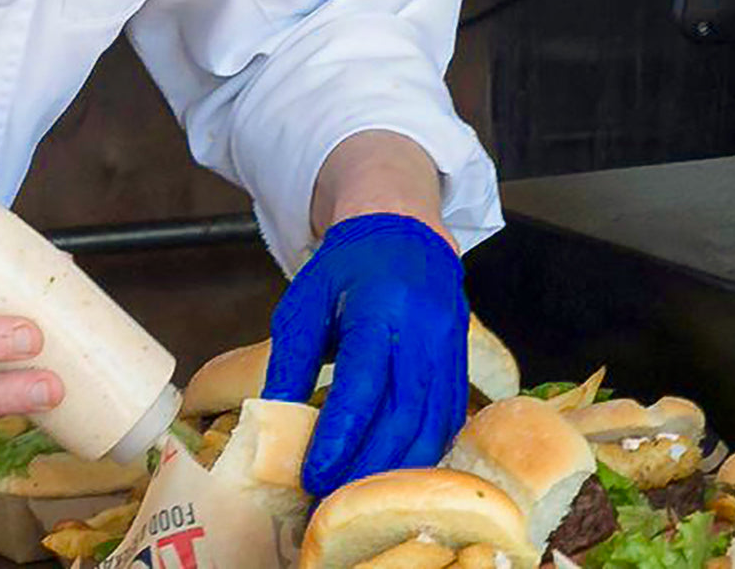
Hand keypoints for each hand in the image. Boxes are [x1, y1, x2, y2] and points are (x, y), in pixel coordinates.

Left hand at [261, 213, 466, 497]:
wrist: (403, 235)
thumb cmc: (345, 270)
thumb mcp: (304, 303)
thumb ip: (291, 359)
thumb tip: (272, 417)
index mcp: (381, 308)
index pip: (362, 383)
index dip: (340, 435)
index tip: (313, 474)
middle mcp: (425, 331)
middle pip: (401, 414)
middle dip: (365, 465)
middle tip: (330, 499)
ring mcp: (450, 350)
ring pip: (430, 425)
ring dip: (395, 469)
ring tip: (357, 498)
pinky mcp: (461, 366)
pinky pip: (447, 421)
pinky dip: (422, 455)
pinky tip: (394, 477)